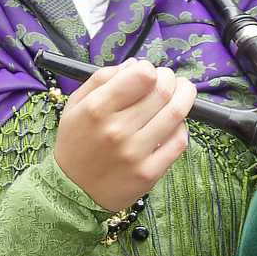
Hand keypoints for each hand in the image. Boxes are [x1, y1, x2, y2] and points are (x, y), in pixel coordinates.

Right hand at [52, 59, 192, 213]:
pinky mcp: (149, 173)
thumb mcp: (77, 104)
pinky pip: (178, 142)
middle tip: (168, 81)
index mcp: (97, 109)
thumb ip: (102, 79)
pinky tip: (173, 124)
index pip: (142, 75)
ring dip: (184, 97)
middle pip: (163, 91)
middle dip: (171, 79)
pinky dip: (181, 127)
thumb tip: (136, 64)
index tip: (148, 73)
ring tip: (181, 93)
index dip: (150, 69)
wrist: (72, 190)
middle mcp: (117, 130)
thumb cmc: (76, 142)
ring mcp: (135, 154)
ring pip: (176, 114)